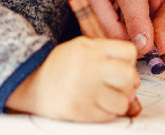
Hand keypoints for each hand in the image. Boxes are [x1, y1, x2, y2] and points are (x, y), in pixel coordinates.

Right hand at [6, 37, 139, 121]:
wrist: (29, 82)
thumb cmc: (62, 66)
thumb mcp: (82, 49)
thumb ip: (108, 58)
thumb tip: (135, 84)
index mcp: (91, 47)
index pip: (129, 52)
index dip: (128, 62)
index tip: (119, 68)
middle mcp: (89, 66)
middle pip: (130, 77)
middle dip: (128, 85)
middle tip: (118, 87)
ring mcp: (84, 90)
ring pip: (123, 102)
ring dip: (117, 103)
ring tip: (104, 98)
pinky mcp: (80, 110)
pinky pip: (109, 116)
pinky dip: (105, 113)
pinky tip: (93, 106)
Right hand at [82, 0, 164, 55]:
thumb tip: (156, 49)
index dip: (136, 22)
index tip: (146, 47)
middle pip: (99, 9)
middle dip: (120, 37)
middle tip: (142, 50)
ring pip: (90, 21)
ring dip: (112, 39)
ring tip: (135, 42)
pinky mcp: (83, 1)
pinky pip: (88, 27)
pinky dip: (106, 38)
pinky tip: (123, 37)